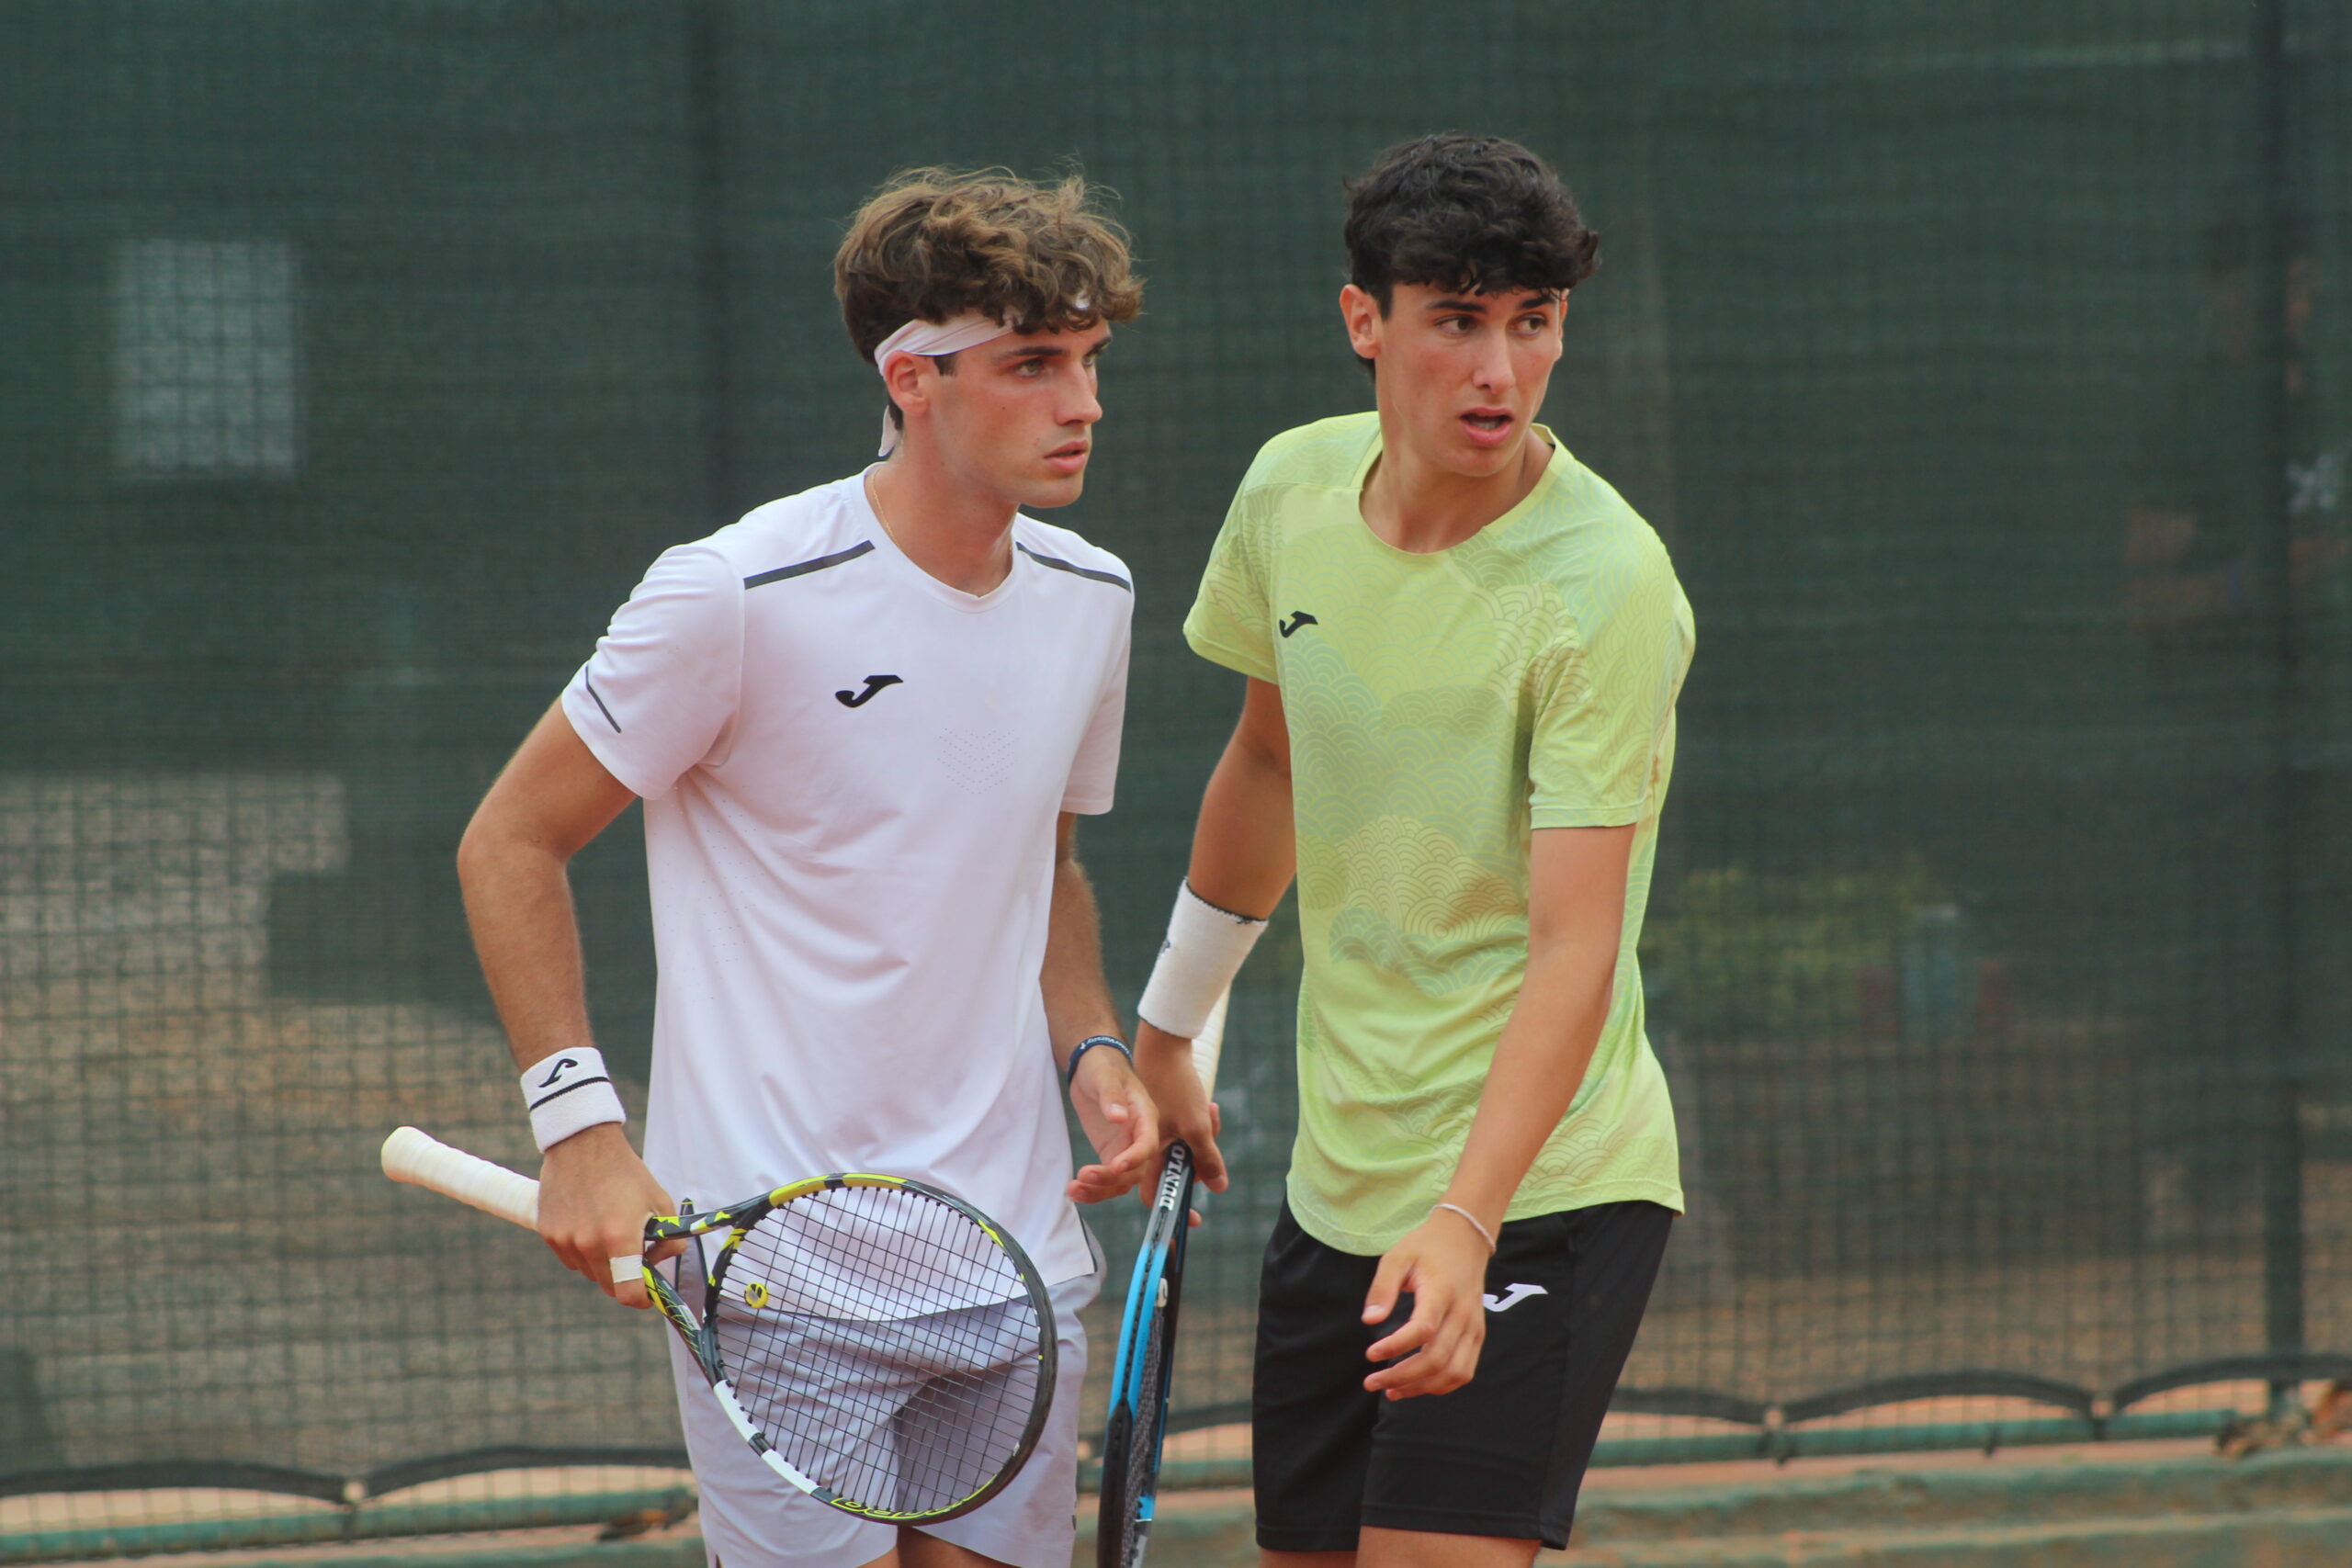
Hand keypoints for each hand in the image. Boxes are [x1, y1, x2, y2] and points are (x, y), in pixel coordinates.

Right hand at [537, 1123, 685, 1308]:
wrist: (583, 1144)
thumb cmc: (626, 1173)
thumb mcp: (659, 1201)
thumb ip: (667, 1239)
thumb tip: (660, 1263)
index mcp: (619, 1237)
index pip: (628, 1292)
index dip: (642, 1299)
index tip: (648, 1294)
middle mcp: (589, 1244)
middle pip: (610, 1286)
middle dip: (626, 1278)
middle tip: (635, 1258)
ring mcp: (565, 1240)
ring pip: (589, 1272)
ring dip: (603, 1264)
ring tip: (610, 1231)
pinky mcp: (548, 1233)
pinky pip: (570, 1258)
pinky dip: (583, 1252)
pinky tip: (590, 1224)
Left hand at [1067, 1045, 1158, 1203]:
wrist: (1092, 1066)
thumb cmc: (1103, 1067)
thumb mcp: (1105, 1076)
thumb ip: (1112, 1095)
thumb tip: (1119, 1116)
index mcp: (1145, 1116)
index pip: (1147, 1144)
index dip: (1135, 1158)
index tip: (1116, 1167)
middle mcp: (1139, 1137)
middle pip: (1134, 1170)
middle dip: (1111, 1180)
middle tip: (1083, 1177)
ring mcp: (1124, 1147)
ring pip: (1120, 1181)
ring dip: (1099, 1191)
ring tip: (1073, 1190)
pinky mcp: (1110, 1153)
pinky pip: (1106, 1179)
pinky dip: (1092, 1188)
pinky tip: (1073, 1190)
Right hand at [1133, 1020, 1226, 1197]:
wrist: (1163, 1047)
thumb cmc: (1176, 1086)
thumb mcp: (1198, 1125)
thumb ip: (1207, 1158)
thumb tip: (1219, 1186)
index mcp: (1149, 1154)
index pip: (1156, 1193)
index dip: (1173, 1208)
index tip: (1194, 1220)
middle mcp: (1149, 1147)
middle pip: (1180, 1170)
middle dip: (1203, 1159)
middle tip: (1210, 1126)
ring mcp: (1156, 1133)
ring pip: (1188, 1150)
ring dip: (1205, 1137)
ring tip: (1210, 1108)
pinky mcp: (1164, 1120)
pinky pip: (1188, 1133)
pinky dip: (1201, 1124)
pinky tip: (1207, 1105)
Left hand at [1361, 1210, 1492, 1398]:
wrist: (1465, 1237)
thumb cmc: (1427, 1247)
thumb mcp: (1397, 1257)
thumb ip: (1382, 1288)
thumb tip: (1369, 1321)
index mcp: (1442, 1292)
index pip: (1422, 1330)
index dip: (1395, 1347)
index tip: (1370, 1354)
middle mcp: (1463, 1313)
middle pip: (1437, 1359)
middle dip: (1402, 1377)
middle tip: (1372, 1381)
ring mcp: (1474, 1327)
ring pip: (1454, 1373)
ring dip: (1422, 1387)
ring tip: (1392, 1390)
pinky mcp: (1478, 1334)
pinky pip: (1465, 1371)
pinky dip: (1441, 1385)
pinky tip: (1417, 1385)